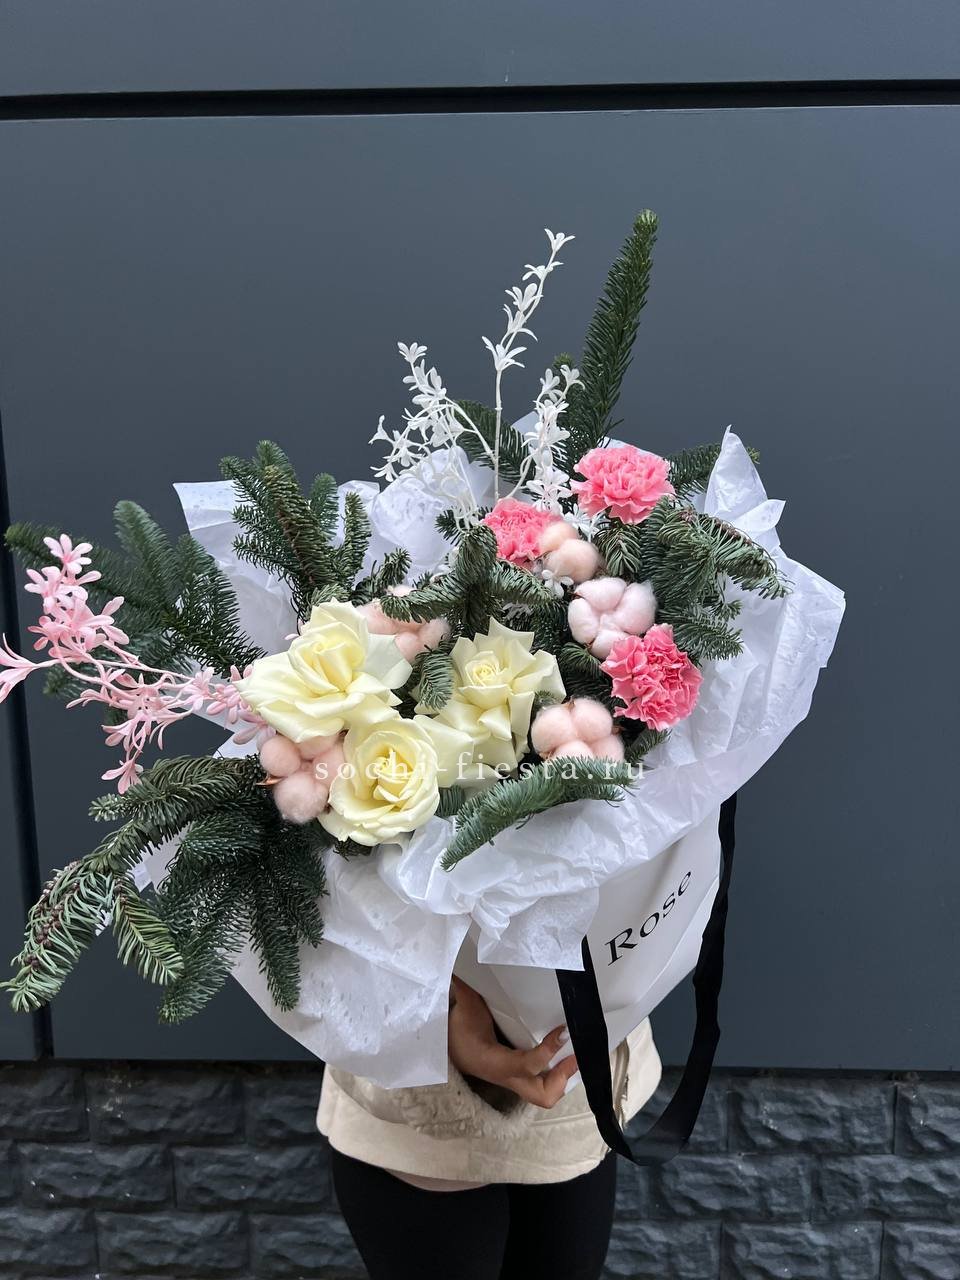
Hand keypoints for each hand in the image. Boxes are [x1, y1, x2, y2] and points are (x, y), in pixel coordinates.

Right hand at [448, 976, 578, 1108]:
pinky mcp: (521, 1077)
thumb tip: (465, 966)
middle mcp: (509, 1077)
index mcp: (495, 1063)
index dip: (548, 1050)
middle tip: (575, 1052)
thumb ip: (467, 990)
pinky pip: (545, 1082)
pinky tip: (564, 1051)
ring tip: (574, 1052)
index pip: (526, 1065)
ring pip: (547, 1094)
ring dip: (564, 1077)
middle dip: (563, 1077)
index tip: (563, 1030)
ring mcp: (517, 1081)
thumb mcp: (463, 1011)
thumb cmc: (458, 1032)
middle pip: (544, 1095)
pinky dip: (558, 1072)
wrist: (450, 1051)